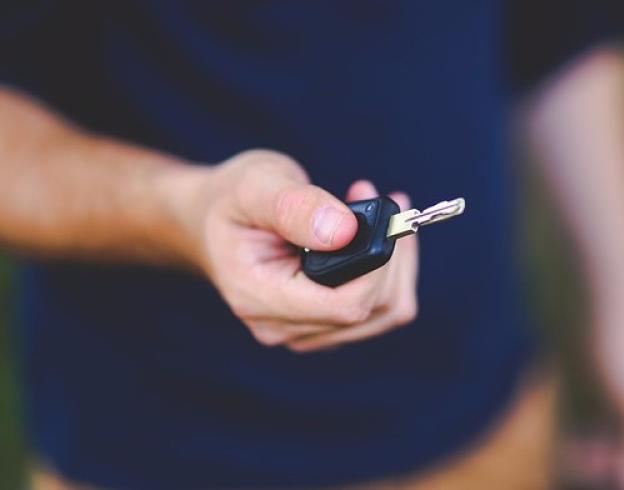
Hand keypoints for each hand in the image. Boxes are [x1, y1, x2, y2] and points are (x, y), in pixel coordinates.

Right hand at [176, 150, 417, 351]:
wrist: (211, 220)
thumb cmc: (230, 200)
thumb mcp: (255, 185)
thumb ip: (296, 206)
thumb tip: (345, 231)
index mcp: (259, 298)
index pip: (344, 306)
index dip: (377, 266)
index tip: (382, 216)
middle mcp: (283, 326)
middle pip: (372, 310)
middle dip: (392, 254)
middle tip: (382, 198)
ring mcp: (305, 330)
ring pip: (385, 312)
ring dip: (396, 260)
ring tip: (375, 209)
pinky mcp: (324, 323)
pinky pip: (379, 307)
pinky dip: (388, 269)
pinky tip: (371, 232)